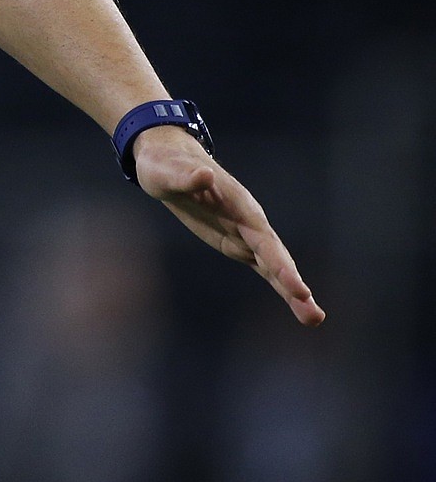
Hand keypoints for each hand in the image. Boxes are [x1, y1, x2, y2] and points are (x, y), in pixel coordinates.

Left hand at [132, 126, 323, 326]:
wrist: (171, 162)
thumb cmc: (166, 164)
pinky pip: (262, 267)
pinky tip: (297, 304)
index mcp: (238, 204)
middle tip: (314, 316)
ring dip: (292, 291)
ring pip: (274, 266)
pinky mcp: (237, 243)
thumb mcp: (167, 171)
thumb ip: (185, 176)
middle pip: (275, 256)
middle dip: (292, 284)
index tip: (298, 288)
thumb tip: (204, 174)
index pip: (263, 238)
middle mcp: (248, 220)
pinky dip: (279, 285)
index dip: (280, 264)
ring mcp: (245, 233)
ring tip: (314, 319)